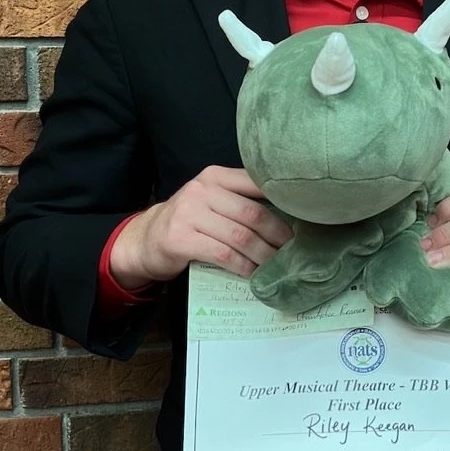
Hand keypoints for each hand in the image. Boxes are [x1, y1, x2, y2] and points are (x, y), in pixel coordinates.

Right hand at [109, 167, 292, 289]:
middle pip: (252, 213)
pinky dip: (243, 266)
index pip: (256, 184)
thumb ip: (240, 200)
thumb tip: (288, 215)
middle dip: (278, 235)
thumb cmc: (188, 222)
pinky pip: (223, 254)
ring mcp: (188, 214)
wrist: (144, 240)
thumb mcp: (211, 200)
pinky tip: (254, 274)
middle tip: (295, 251)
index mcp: (214, 176)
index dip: (282, 202)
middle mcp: (201, 190)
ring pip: (240, 236)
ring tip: (278, 266)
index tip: (304, 219)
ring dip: (264, 255)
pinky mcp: (180, 239)